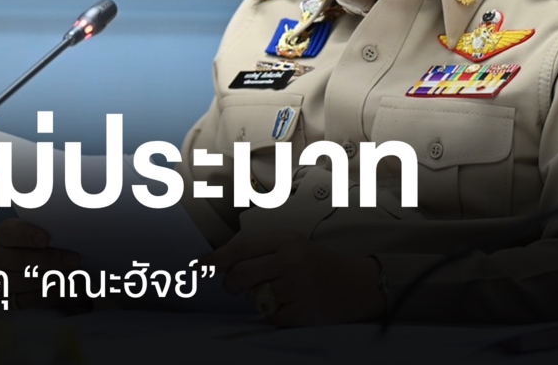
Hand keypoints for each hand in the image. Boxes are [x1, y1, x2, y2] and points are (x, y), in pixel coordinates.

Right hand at [0, 218, 86, 310]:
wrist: (45, 271)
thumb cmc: (45, 246)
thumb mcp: (45, 234)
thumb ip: (51, 232)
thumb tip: (68, 231)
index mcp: (2, 235)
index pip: (9, 233)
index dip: (26, 235)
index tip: (46, 238)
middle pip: (20, 259)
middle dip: (50, 259)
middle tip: (74, 260)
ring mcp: (1, 281)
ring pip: (27, 281)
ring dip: (55, 278)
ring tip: (77, 274)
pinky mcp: (11, 302)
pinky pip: (33, 300)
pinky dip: (54, 294)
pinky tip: (69, 288)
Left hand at [202, 230, 385, 326]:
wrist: (357, 284)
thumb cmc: (318, 264)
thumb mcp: (292, 245)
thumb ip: (260, 251)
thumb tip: (221, 264)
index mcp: (285, 240)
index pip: (240, 248)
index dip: (215, 259)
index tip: (199, 267)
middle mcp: (290, 259)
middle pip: (240, 275)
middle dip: (231, 285)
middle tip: (234, 288)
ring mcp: (297, 285)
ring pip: (256, 298)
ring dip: (260, 300)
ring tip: (280, 293)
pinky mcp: (303, 310)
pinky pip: (273, 317)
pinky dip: (278, 315)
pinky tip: (295, 305)